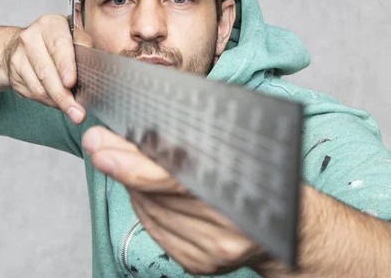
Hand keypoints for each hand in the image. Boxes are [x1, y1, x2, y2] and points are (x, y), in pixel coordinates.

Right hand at [5, 14, 89, 123]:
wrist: (27, 45)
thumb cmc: (58, 42)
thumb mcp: (74, 37)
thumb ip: (84, 49)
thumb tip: (95, 70)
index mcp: (50, 24)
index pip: (58, 45)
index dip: (65, 65)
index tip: (71, 82)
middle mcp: (31, 37)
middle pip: (47, 71)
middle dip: (63, 95)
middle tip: (78, 112)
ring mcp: (18, 55)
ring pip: (39, 87)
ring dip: (58, 102)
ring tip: (73, 111)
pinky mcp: (14, 73)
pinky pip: (33, 93)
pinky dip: (49, 102)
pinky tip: (58, 102)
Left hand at [82, 126, 278, 275]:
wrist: (293, 227)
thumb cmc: (269, 177)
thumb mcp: (243, 148)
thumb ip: (202, 141)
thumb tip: (150, 126)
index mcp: (240, 193)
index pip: (173, 180)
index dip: (133, 163)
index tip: (101, 144)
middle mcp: (225, 230)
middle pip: (155, 195)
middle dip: (121, 166)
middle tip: (97, 143)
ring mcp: (210, 252)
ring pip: (150, 211)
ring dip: (131, 184)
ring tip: (124, 158)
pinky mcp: (199, 264)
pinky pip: (155, 229)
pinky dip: (144, 205)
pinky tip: (143, 189)